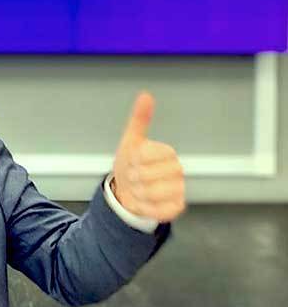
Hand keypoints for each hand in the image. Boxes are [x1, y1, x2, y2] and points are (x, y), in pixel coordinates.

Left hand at [111, 91, 185, 222]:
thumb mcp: (131, 141)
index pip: (146, 155)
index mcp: (167, 153)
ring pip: (151, 194)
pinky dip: (144, 208)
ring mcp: (178, 189)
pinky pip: (157, 210)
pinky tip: (142, 202)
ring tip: (137, 189)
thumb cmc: (131, 164)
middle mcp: (177, 171)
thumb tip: (146, 95)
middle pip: (146, 176)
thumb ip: (140, 119)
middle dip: (132, 178)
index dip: (133, 160)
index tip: (132, 161)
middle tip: (133, 177)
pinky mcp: (176, 207)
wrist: (128, 190)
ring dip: (136, 194)